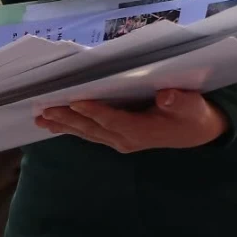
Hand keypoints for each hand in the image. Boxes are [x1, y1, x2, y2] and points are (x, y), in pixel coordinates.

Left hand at [35, 89, 227, 152]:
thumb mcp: (192, 106)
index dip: (94, 111)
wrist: (196, 132)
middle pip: (91, 128)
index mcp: (140, 131)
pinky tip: (54, 124)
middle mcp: (124, 139)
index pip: (112, 120)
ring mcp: (118, 141)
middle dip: (66, 119)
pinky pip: (89, 133)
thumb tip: (166, 96)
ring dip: (62, 125)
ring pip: (86, 133)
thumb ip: (179, 101)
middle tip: (44, 111)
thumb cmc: (193, 115)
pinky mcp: (116, 138)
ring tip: (40, 119)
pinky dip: (71, 127)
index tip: (74, 102)